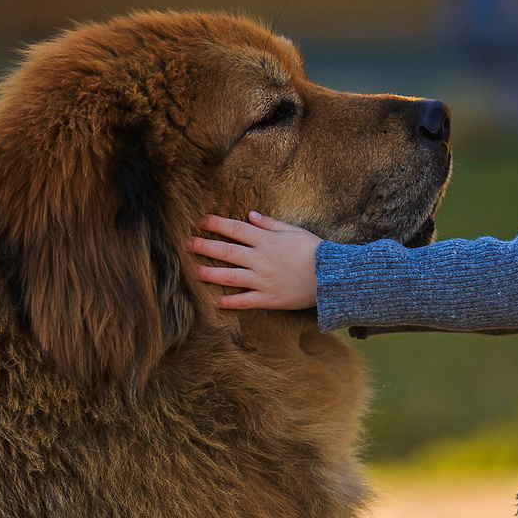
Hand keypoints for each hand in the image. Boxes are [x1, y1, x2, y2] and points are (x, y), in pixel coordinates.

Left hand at [187, 212, 319, 311]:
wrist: (331, 276)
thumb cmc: (314, 250)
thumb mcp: (293, 230)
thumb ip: (270, 223)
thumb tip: (250, 214)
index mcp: (266, 240)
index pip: (235, 229)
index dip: (216, 224)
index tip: (201, 221)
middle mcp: (260, 259)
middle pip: (226, 252)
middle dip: (204, 246)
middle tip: (186, 244)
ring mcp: (263, 280)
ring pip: (230, 277)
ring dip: (209, 274)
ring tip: (193, 271)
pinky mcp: (269, 298)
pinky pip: (245, 301)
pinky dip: (230, 302)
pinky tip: (216, 302)